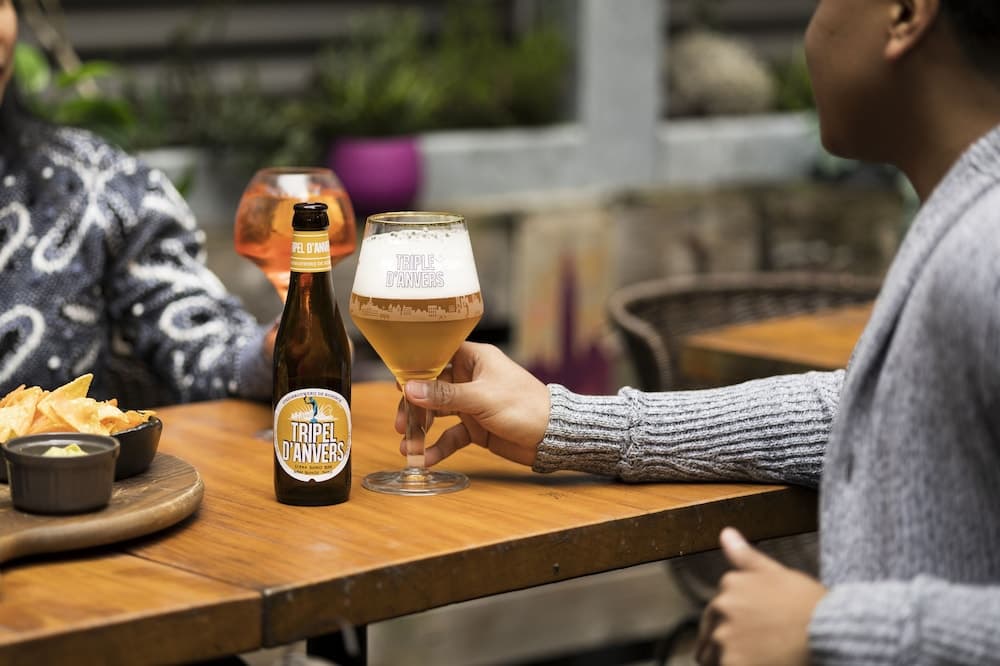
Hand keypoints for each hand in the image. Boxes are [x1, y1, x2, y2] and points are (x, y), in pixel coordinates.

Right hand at [395, 342, 549, 466]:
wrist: (552, 437)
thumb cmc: (524, 406)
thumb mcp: (481, 398)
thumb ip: (444, 395)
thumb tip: (409, 388)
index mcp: (475, 359)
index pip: (438, 354)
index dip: (416, 365)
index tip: (398, 380)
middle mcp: (470, 378)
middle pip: (431, 387)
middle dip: (413, 406)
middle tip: (401, 423)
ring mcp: (472, 404)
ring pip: (438, 413)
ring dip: (421, 429)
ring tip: (407, 447)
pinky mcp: (476, 427)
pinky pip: (451, 435)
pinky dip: (438, 447)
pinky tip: (426, 460)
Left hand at [695, 528, 825, 665]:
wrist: (829, 631)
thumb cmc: (808, 604)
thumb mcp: (776, 572)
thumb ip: (745, 556)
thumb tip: (725, 533)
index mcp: (730, 585)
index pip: (717, 610)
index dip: (734, 623)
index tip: (750, 630)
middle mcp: (722, 609)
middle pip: (711, 633)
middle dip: (724, 642)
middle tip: (755, 648)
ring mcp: (725, 637)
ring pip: (713, 655)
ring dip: (726, 658)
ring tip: (757, 656)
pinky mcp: (732, 663)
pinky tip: (758, 664)